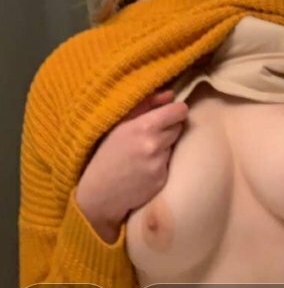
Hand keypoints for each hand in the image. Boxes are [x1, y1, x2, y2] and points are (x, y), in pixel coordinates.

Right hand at [75, 89, 188, 240]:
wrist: (99, 193)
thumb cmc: (107, 153)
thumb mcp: (120, 124)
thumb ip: (147, 104)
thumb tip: (171, 94)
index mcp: (144, 126)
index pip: (179, 111)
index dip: (175, 111)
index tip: (169, 114)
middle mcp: (155, 145)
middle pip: (178, 127)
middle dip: (168, 128)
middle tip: (149, 135)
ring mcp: (159, 164)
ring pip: (173, 145)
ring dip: (164, 146)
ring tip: (144, 153)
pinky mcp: (162, 180)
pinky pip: (169, 164)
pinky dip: (160, 164)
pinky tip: (144, 168)